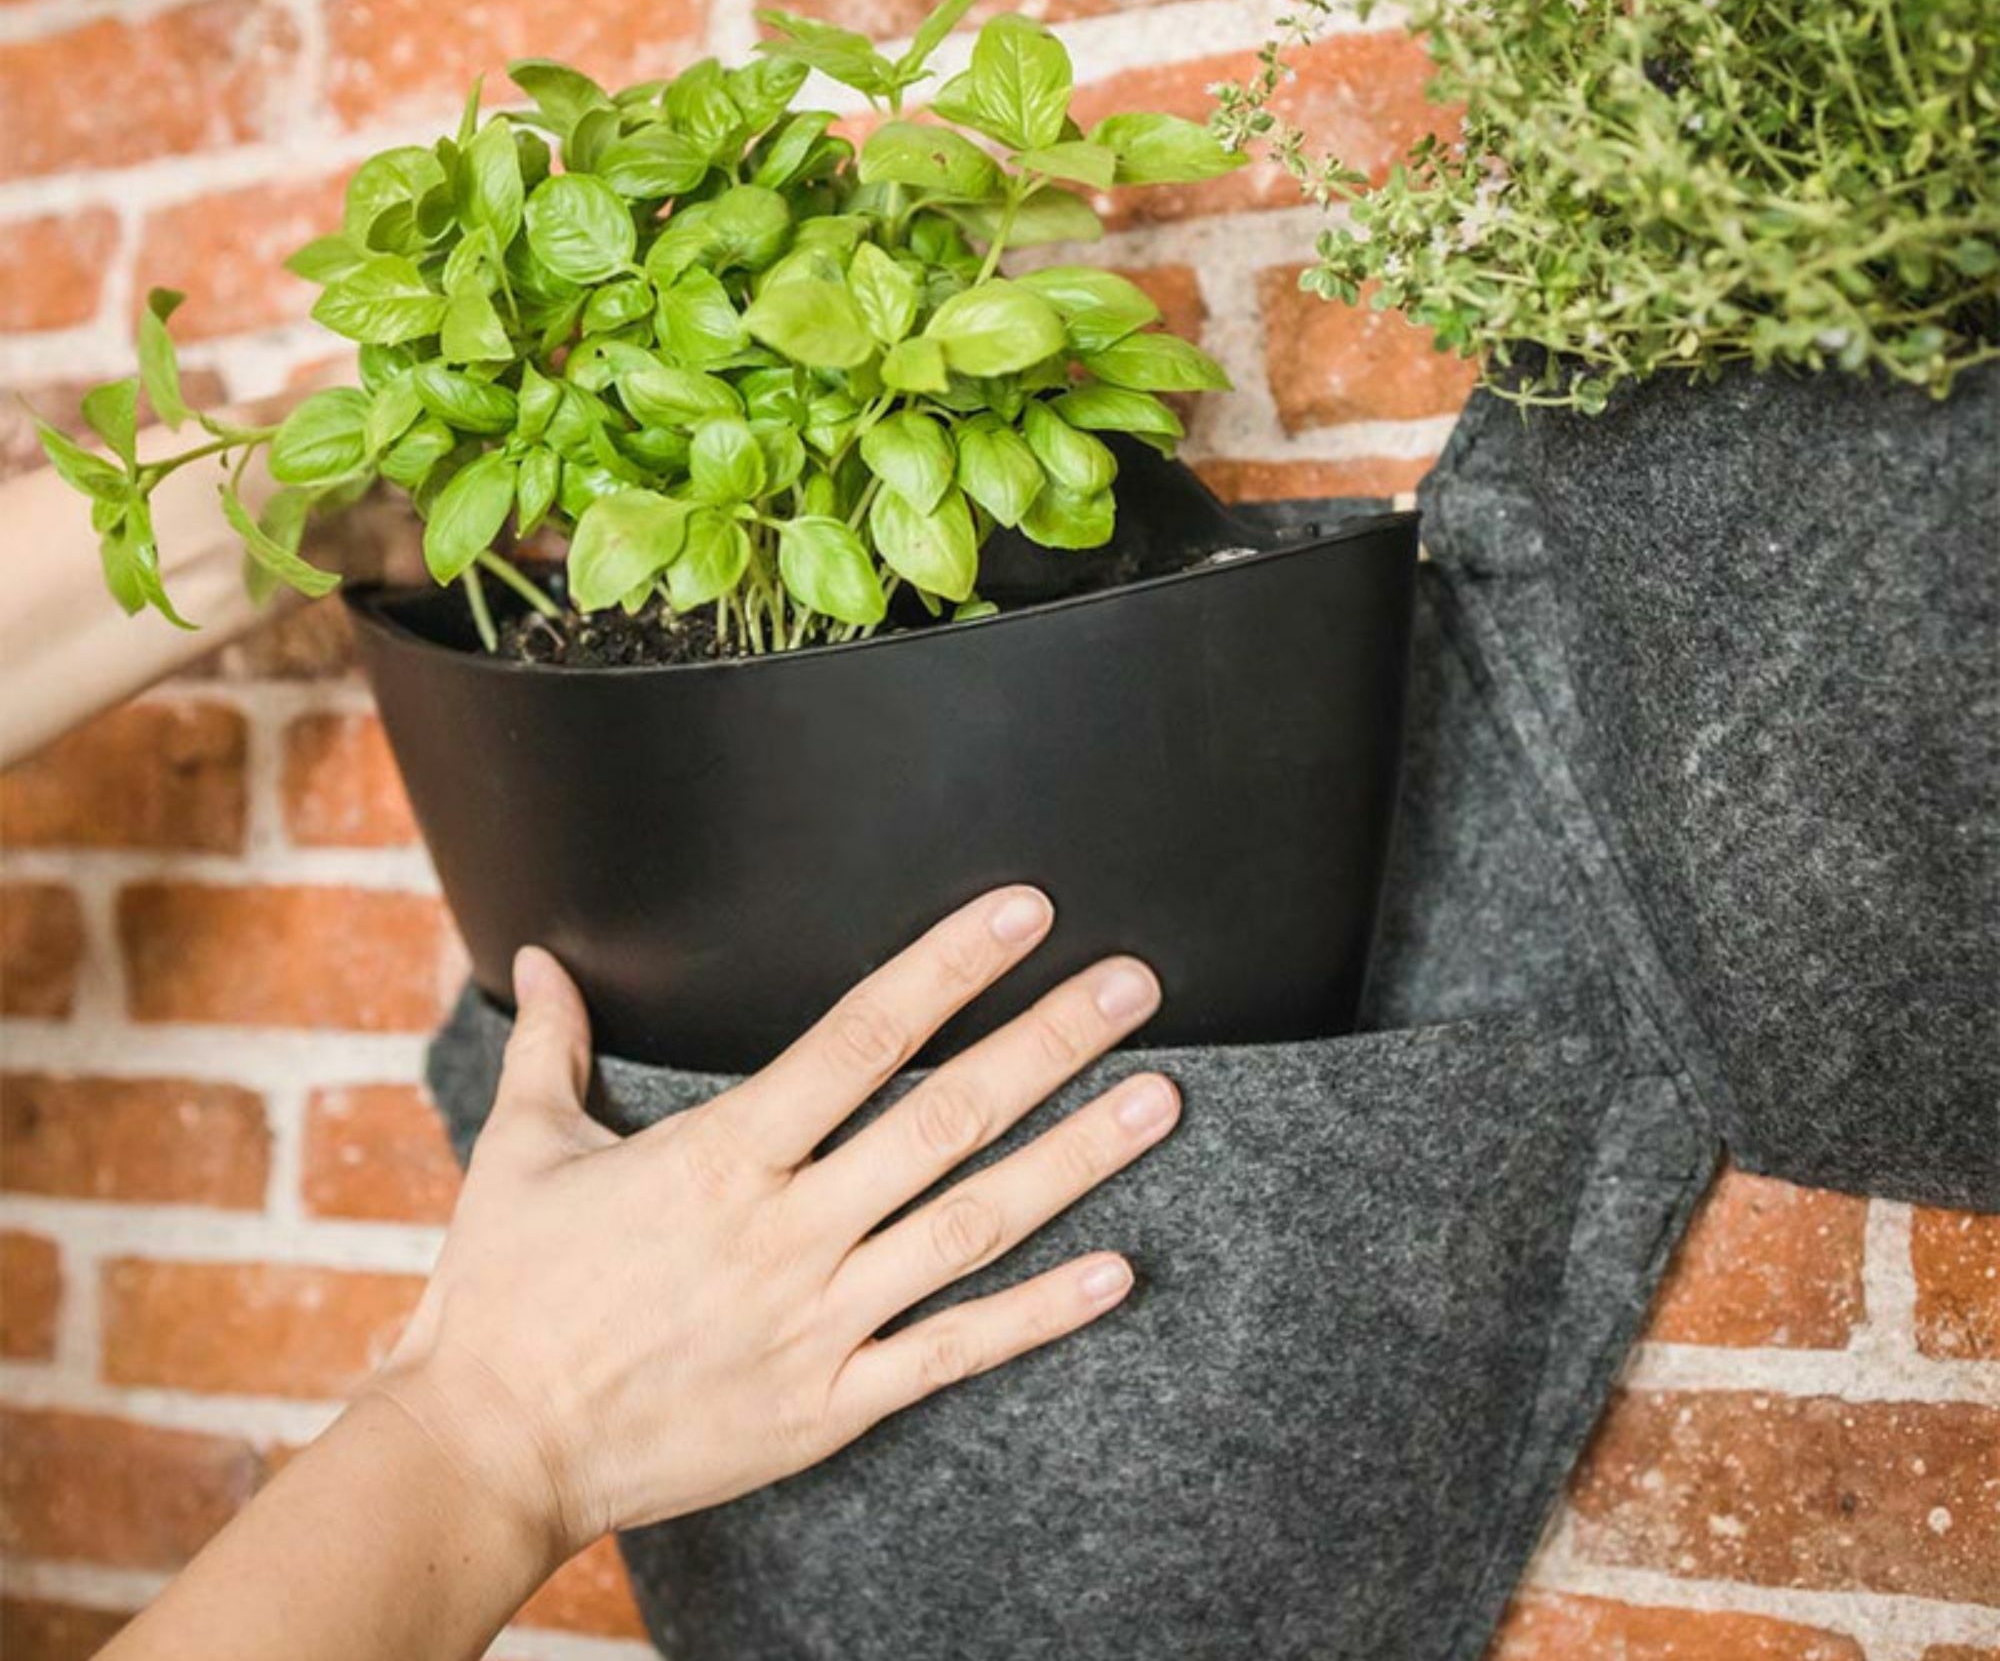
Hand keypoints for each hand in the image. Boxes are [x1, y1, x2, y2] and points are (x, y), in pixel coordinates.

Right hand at [368, 887, 1175, 1561]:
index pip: (860, 1037)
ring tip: (1158, 1100)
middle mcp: (788, 1230)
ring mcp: (818, 1320)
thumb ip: (553, 1048)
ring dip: (1074, 1161)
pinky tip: (1118, 1271)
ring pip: (971, 1226)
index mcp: (722, 1157)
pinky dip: (1039, 1314)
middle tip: (1134, 987)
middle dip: (1047, 1044)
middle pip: (944, 1118)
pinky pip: (953, 1352)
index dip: (949, 968)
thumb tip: (540, 958)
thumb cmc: (504, 1297)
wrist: (489, 1453)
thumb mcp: (521, 1154)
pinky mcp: (830, 1403)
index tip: (1023, 914)